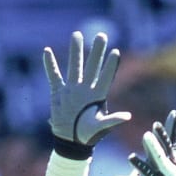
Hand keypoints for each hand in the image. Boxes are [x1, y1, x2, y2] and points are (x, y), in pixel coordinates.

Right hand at [42, 30, 128, 149]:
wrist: (70, 141)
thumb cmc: (88, 135)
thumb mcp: (100, 127)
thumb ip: (112, 120)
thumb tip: (127, 116)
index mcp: (97, 96)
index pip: (105, 77)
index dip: (110, 65)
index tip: (116, 52)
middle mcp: (85, 88)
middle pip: (92, 66)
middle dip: (97, 51)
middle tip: (102, 35)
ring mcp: (72, 89)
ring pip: (74, 66)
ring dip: (76, 51)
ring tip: (77, 34)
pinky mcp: (59, 92)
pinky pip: (54, 75)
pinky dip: (50, 64)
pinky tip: (47, 51)